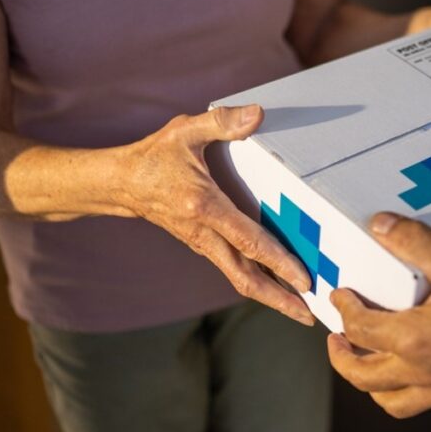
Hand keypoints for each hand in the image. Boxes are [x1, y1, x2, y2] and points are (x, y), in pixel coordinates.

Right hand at [118, 105, 314, 324]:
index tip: (304, 280)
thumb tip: (257, 115)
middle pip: (246, 277)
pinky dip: (258, 283)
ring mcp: (203, 244)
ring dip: (271, 297)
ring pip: (240, 279)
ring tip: (301, 311)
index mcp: (204, 207)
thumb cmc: (154, 156)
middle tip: (310, 316)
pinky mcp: (203, 246)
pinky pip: (234, 270)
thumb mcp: (185, 132)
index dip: (278, 262)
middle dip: (279, 299)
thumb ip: (221, 122)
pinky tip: (279, 289)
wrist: (120, 184)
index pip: (249, 241)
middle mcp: (204, 234)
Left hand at [328, 213, 430, 418]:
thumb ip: (416, 241)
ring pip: (391, 400)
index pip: (360, 327)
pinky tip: (417, 371)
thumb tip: (380, 226)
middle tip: (337, 339)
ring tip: (369, 363)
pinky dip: (407, 391)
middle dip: (342, 357)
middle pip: (363, 376)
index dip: (343, 309)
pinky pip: (423, 403)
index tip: (340, 295)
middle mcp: (420, 372)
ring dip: (371, 384)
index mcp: (411, 339)